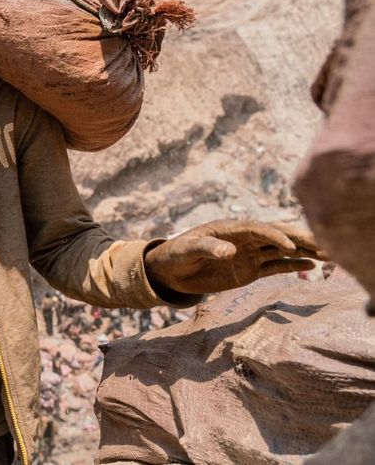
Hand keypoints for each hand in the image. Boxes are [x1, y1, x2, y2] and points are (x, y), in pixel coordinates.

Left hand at [145, 220, 323, 294]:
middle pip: (277, 236)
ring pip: (282, 251)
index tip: (289, 246)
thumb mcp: (187, 250)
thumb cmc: (175, 255)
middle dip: (301, 239)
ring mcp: (249, 254)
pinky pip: (275, 266)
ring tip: (329, 254)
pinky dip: (293, 265)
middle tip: (326, 244)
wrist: (171, 271)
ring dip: (304, 251)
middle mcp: (244, 239)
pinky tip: (312, 265)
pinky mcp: (249, 270)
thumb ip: (207, 248)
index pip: (259, 229)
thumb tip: (229, 251)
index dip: (275, 236)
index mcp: (230, 229)